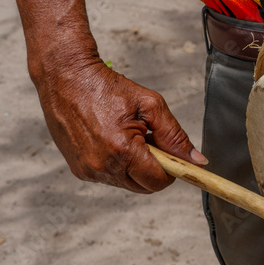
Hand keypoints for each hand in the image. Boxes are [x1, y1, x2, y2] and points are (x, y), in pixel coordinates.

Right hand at [34, 56, 206, 193]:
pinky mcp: (79, 170)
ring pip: (128, 183)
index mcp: (122, 151)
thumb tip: (197, 161)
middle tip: (149, 141)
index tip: (172, 156)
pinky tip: (113, 141)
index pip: (158, 181)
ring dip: (136, 167)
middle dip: (154, 169)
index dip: (170, 170)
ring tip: (129, 138)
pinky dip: (118, 165)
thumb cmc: (107, 88)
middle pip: (144, 187)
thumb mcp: (151, 106)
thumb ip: (176, 136)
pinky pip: (110, 177)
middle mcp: (102, 166)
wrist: (66, 77)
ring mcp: (88, 170)